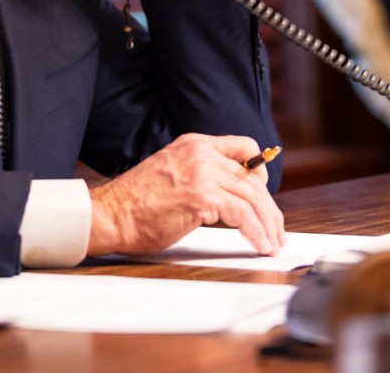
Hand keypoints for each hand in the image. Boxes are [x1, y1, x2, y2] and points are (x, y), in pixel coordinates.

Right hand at [88, 133, 284, 256]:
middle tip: (277, 230)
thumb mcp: (172, 173)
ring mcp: (202, 174)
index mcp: (195, 144)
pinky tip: (260, 244)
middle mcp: (202, 154)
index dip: (260, 170)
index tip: (265, 193)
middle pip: (252, 178)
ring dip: (268, 223)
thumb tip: (228, 196)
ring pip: (252, 196)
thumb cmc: (136, 203)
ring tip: (273, 243)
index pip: (243, 147)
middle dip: (270, 208)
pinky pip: (242, 214)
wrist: (112, 214)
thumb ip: (199, 175)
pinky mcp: (201, 198)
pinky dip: (256, 231)